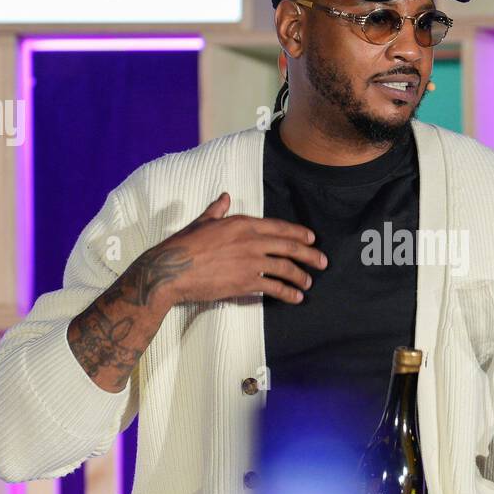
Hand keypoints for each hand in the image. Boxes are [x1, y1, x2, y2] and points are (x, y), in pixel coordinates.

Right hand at [148, 192, 328, 305]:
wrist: (170, 270)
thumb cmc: (182, 246)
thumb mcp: (202, 222)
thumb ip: (217, 210)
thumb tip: (223, 196)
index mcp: (241, 223)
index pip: (279, 227)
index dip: (298, 233)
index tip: (311, 238)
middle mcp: (250, 240)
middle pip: (289, 246)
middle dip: (309, 254)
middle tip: (322, 261)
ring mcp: (249, 261)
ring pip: (285, 267)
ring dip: (301, 276)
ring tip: (308, 282)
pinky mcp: (245, 282)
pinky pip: (274, 287)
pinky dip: (288, 293)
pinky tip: (296, 297)